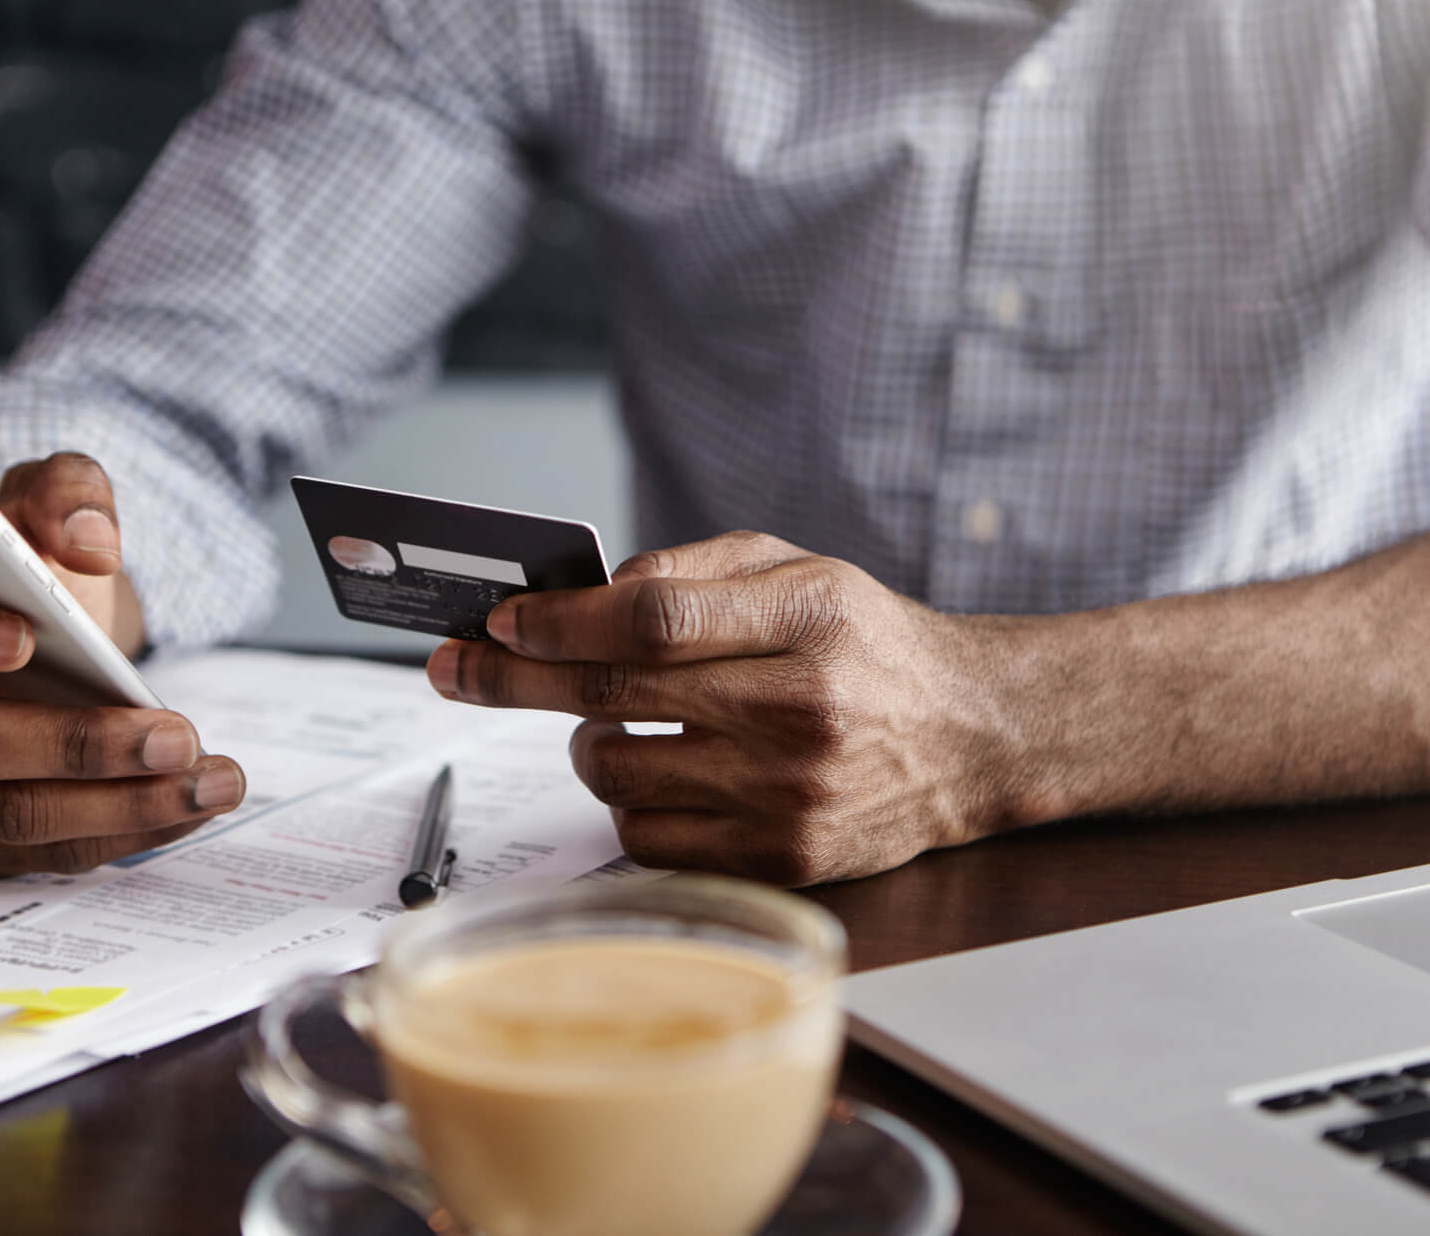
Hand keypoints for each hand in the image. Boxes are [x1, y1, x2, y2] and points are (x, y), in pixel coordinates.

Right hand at [0, 452, 244, 875]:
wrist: (48, 639)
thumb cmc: (29, 572)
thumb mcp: (49, 505)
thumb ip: (66, 493)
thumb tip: (89, 541)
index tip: (24, 634)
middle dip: (74, 744)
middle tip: (174, 733)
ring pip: (10, 814)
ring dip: (123, 803)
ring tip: (213, 777)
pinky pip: (45, 853)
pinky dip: (128, 832)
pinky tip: (193, 803)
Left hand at [425, 531, 1030, 884]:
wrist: (969, 735)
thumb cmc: (866, 643)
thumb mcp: (800, 570)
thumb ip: (693, 570)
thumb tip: (581, 598)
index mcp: (807, 618)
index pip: (653, 617)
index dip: (561, 622)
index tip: (501, 622)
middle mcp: (800, 709)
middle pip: (616, 697)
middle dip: (516, 680)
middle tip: (460, 668)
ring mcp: (790, 794)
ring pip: (618, 776)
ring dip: (586, 744)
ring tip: (609, 722)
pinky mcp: (783, 859)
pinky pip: (649, 841)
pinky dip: (629, 805)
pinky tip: (659, 774)